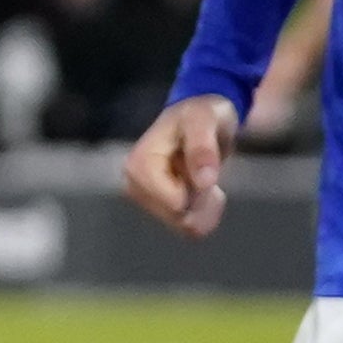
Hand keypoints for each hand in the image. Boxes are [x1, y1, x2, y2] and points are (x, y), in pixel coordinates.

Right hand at [120, 94, 242, 235]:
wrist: (198, 117)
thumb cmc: (199, 114)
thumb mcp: (204, 120)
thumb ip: (203, 148)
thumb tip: (204, 182)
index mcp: (139, 165)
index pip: (175, 203)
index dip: (200, 190)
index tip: (206, 167)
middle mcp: (134, 185)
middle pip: (179, 216)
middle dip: (203, 199)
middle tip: (208, 170)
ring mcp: (144, 199)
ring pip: (184, 225)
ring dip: (205, 205)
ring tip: (205, 176)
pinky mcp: (156, 208)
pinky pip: (186, 228)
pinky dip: (203, 213)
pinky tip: (203, 190)